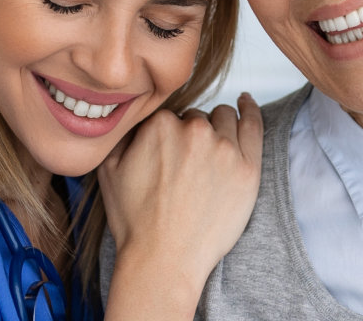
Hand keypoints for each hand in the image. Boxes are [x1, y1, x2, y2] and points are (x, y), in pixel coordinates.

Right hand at [97, 94, 263, 318]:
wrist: (163, 260)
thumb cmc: (135, 221)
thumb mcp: (109, 169)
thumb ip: (123, 133)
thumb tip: (134, 114)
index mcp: (159, 124)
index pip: (171, 116)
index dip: (168, 138)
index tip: (168, 158)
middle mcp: (194, 130)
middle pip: (198, 118)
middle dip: (193, 136)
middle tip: (187, 168)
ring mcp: (225, 148)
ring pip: (224, 119)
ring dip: (218, 129)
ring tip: (211, 155)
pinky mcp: (248, 167)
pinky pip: (253, 124)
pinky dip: (249, 110)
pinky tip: (246, 103)